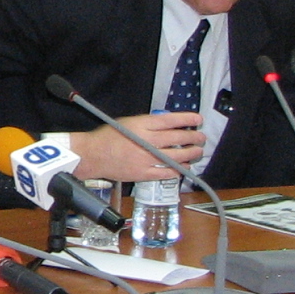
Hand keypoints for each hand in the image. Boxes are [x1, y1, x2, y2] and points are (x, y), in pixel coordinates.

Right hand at [68, 113, 204, 183]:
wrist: (93, 155)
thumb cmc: (109, 136)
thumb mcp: (129, 122)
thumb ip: (148, 124)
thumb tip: (168, 125)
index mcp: (143, 125)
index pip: (171, 120)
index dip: (188, 120)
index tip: (198, 120)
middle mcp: (147, 141)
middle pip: (178, 139)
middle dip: (194, 138)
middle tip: (201, 138)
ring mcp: (147, 159)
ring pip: (176, 157)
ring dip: (190, 154)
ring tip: (197, 152)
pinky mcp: (144, 173)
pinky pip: (166, 173)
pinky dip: (177, 171)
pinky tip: (183, 168)